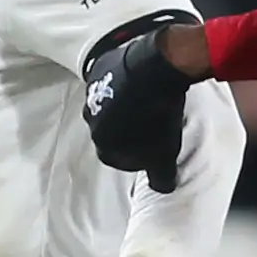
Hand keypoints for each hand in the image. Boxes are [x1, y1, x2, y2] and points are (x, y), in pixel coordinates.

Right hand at [80, 20, 205, 192]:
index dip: (135, 155)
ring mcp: (93, 92)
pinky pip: (110, 80)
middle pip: (110, 130)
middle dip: (127, 129)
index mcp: (102, 143)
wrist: (155, 71)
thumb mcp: (165, 155)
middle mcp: (91, 119)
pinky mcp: (101, 68)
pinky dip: (122, 83)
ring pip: (108, 105)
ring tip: (146, 102)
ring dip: (123, 105)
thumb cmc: (157, 117)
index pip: (116, 158)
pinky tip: (141, 81)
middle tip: (151, 124)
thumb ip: (161, 177)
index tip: (152, 148)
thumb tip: (163, 188)